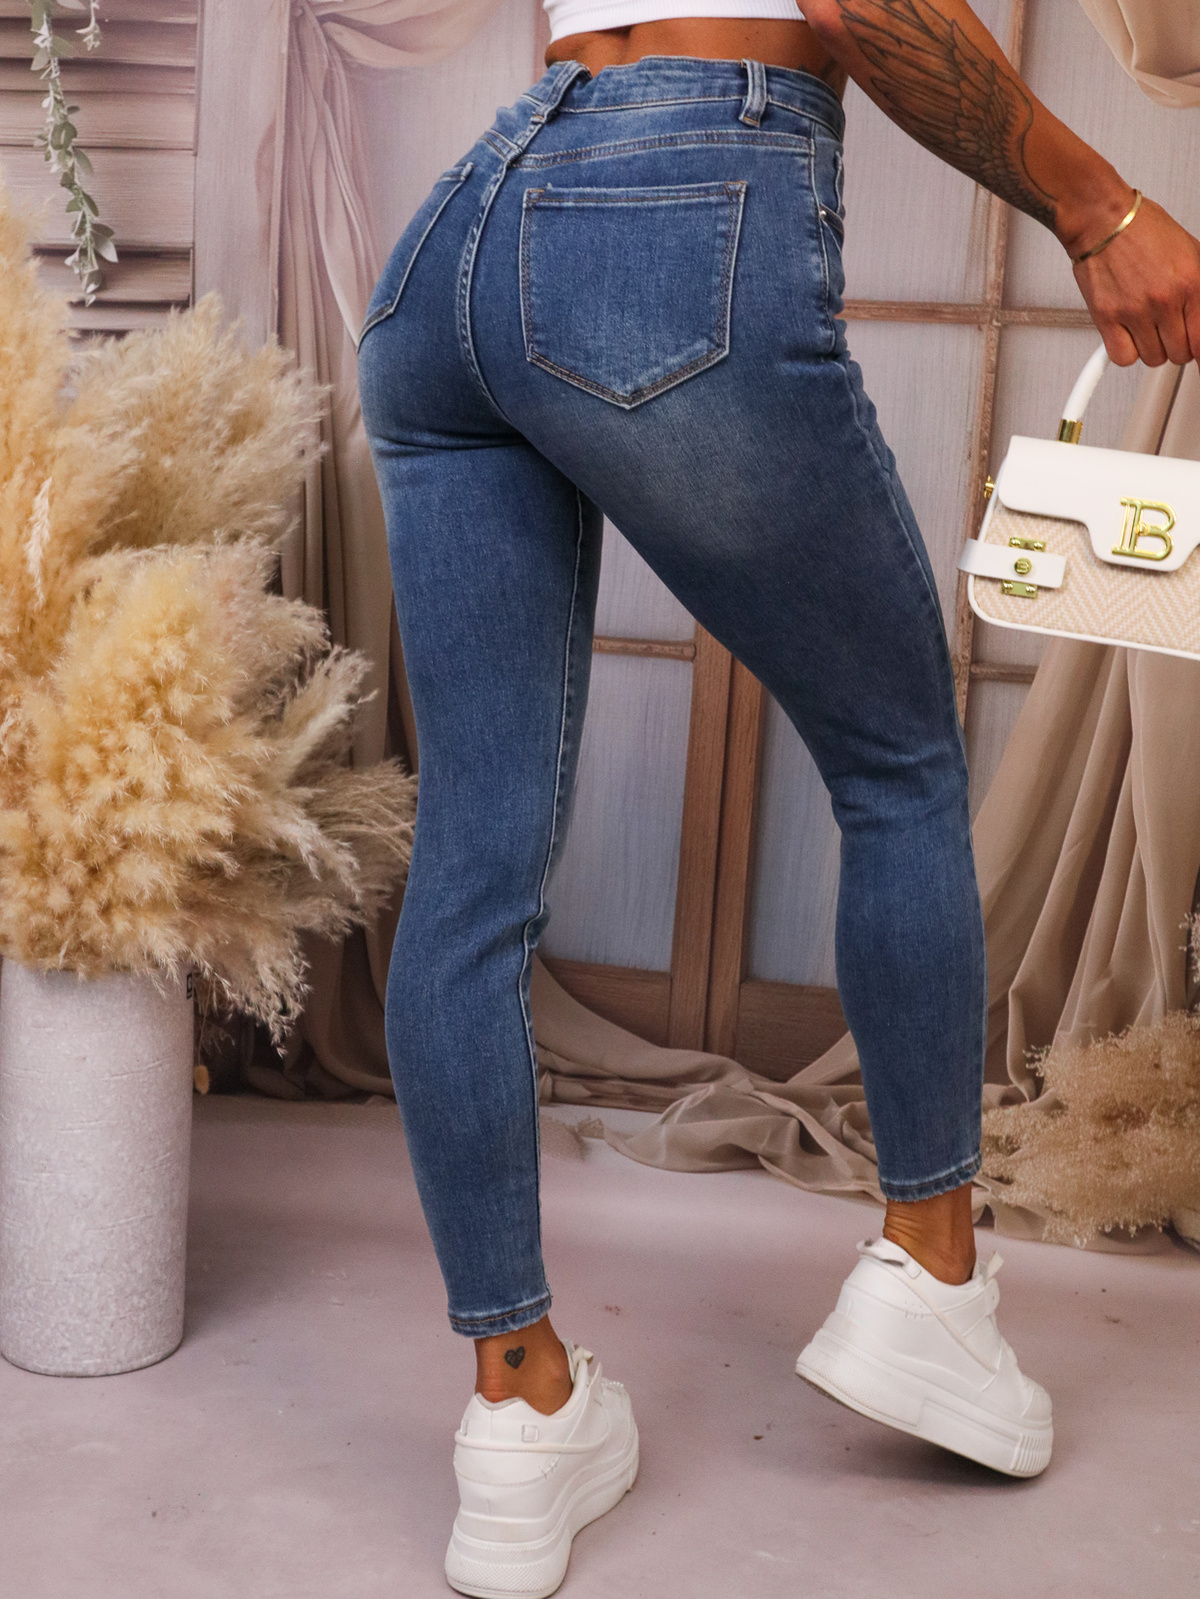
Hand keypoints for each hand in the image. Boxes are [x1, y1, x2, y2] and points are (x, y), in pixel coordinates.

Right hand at [1070, 194, 1199, 368]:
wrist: (1103, 220)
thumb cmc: (1143, 231)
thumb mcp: (1191, 253)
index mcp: (1192, 283)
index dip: (1199, 351)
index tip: (1195, 352)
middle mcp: (1165, 299)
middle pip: (1180, 353)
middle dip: (1175, 344)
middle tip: (1167, 329)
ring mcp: (1135, 311)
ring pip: (1153, 358)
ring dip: (1150, 347)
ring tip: (1146, 327)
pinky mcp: (1107, 318)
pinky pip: (1123, 357)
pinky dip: (1125, 352)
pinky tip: (1127, 335)